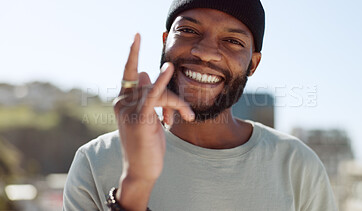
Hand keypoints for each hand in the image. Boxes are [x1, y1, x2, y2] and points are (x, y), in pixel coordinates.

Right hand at [113, 33, 193, 209]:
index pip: (130, 74)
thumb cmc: (145, 144)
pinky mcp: (140, 118)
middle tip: (185, 114)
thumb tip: (147, 71)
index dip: (132, 54)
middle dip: (172, 98)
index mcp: (122, 100)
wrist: (142, 170)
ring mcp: (128, 110)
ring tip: (187, 117)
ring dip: (177, 104)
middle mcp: (121, 102)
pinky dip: (162, 81)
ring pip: (159, 92)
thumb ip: (148, 94)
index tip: (137, 35)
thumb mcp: (148, 117)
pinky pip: (153, 96)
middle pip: (152, 84)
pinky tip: (167, 68)